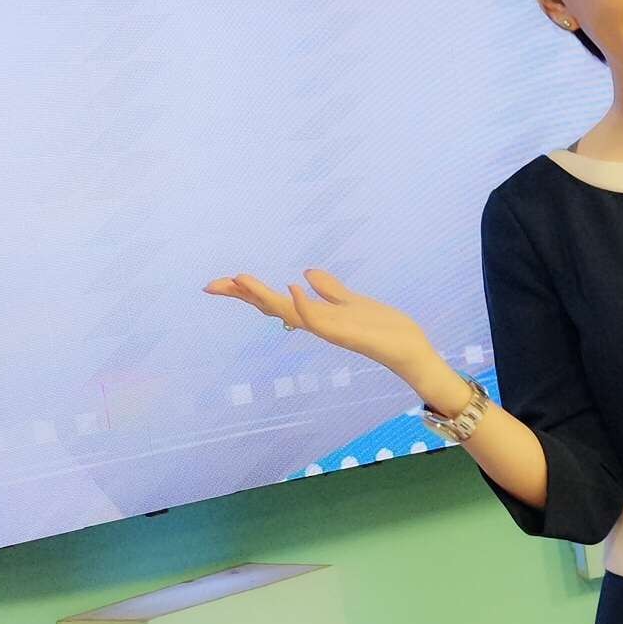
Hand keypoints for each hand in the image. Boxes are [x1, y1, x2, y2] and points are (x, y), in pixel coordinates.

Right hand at [203, 267, 430, 374]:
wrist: (410, 350)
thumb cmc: (385, 329)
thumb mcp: (353, 301)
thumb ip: (330, 289)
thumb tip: (304, 273)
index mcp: (317, 315)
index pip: (275, 301)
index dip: (249, 291)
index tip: (223, 280)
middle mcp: (317, 324)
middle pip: (272, 307)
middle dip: (243, 295)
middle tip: (211, 285)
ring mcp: (329, 330)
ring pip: (288, 312)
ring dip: (263, 296)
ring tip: (239, 278)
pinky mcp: (345, 333)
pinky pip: (319, 319)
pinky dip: (304, 304)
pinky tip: (291, 286)